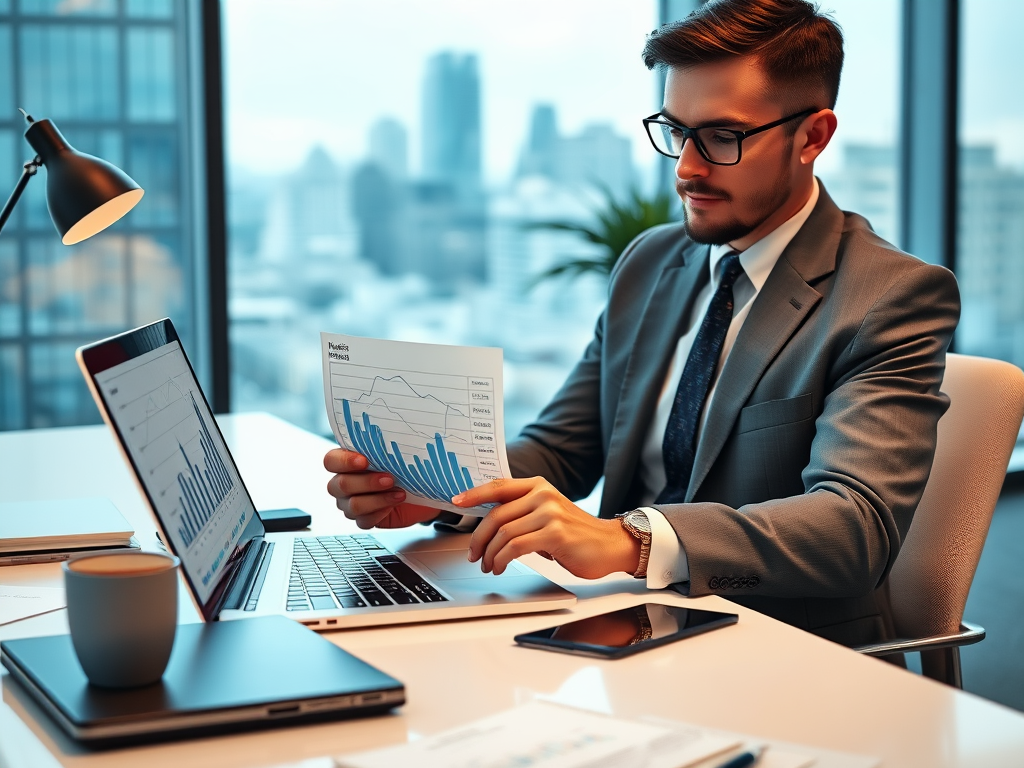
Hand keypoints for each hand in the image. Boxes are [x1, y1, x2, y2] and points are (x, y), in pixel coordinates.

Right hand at [324, 449, 437, 528]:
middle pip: (340, 485)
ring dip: (378, 499)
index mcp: (346, 461)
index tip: (365, 461)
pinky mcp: (364, 519)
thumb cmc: (405, 466)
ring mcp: (350, 503)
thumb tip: (392, 438)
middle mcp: (343, 483)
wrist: (421, 488)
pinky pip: (364, 521)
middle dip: (367, 482)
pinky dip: (381, 513)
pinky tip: (394, 504)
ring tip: (399, 493)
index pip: (331, 461)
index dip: (344, 462)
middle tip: (390, 478)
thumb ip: (384, 447)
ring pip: (353, 506)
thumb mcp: (396, 453)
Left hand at [453, 477, 640, 578]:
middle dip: (478, 538)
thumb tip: (490, 522)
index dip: (474, 494)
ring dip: (490, 554)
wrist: (611, 545)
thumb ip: (523, 512)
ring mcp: (549, 513)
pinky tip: (500, 567)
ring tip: (489, 565)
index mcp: (538, 486)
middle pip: (496, 515)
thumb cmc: (577, 534)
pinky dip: (502, 559)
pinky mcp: (554, 533)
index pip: (499, 486)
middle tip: (473, 554)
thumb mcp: (548, 514)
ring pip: (503, 533)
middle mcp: (543, 495)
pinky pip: (515, 547)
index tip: (456, 501)